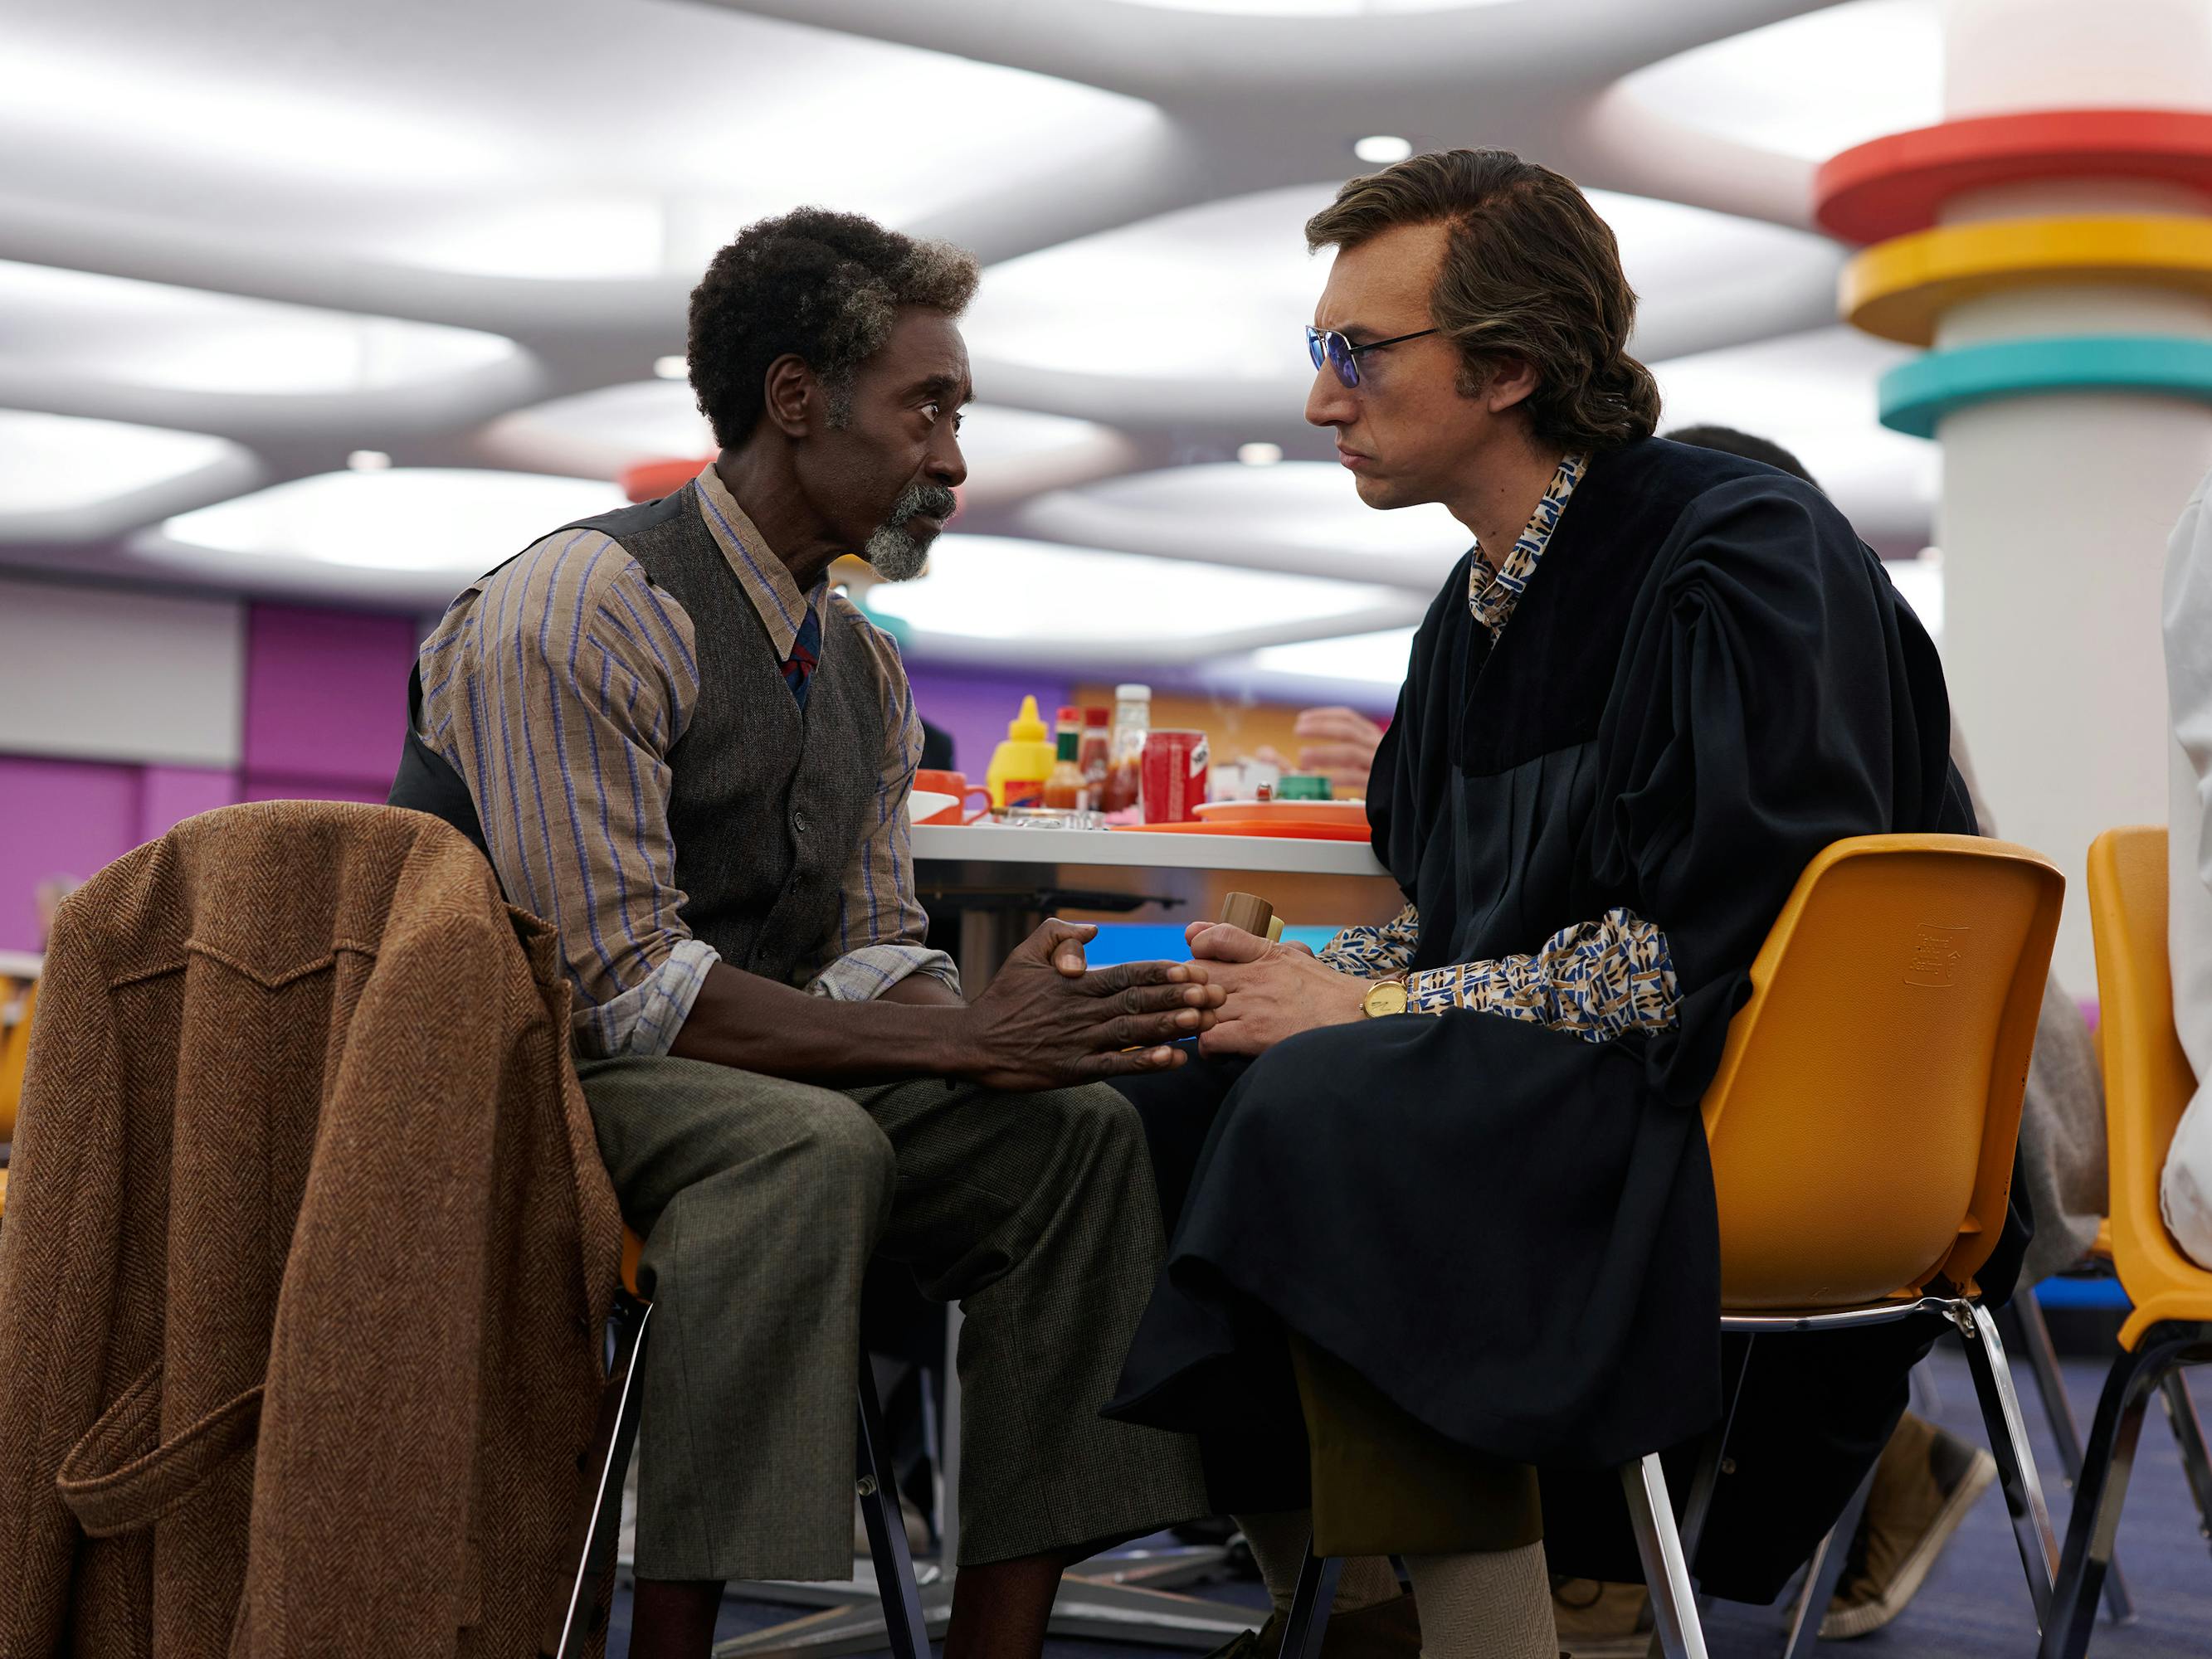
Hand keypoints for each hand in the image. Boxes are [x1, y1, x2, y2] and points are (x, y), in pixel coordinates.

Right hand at [955, 920, 1225, 1090]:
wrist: (975, 1042)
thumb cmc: (1003, 996)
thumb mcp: (1025, 954)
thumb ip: (1060, 935)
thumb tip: (1093, 930)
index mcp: (1076, 983)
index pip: (1127, 973)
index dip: (1161, 972)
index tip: (1191, 969)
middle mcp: (1083, 1010)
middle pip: (1139, 1001)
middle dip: (1179, 997)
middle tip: (1214, 993)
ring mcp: (1080, 1041)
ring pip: (1132, 1032)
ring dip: (1169, 1026)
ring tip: (1201, 1022)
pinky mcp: (1075, 1069)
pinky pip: (1116, 1065)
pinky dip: (1144, 1063)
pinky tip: (1172, 1059)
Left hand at [1183, 921, 1368, 1057]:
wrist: (1358, 1020)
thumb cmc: (1326, 993)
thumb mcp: (1293, 956)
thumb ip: (1253, 944)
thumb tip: (1207, 933)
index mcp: (1267, 953)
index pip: (1217, 937)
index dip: (1199, 951)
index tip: (1201, 967)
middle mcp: (1256, 975)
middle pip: (1197, 974)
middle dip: (1189, 991)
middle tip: (1197, 1006)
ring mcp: (1254, 1004)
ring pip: (1198, 1006)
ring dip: (1196, 1021)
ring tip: (1207, 1030)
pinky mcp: (1254, 1034)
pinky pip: (1209, 1038)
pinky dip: (1207, 1047)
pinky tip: (1221, 1051)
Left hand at [1292, 707, 1384, 798]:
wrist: (1404, 802)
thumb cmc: (1378, 782)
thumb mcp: (1361, 763)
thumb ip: (1339, 757)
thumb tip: (1303, 761)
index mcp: (1371, 737)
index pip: (1347, 718)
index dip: (1323, 716)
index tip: (1301, 719)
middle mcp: (1377, 745)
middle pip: (1347, 730)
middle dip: (1320, 728)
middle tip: (1297, 730)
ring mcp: (1380, 764)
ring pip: (1350, 752)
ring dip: (1323, 752)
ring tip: (1302, 756)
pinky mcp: (1380, 785)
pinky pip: (1355, 777)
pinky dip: (1336, 777)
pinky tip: (1320, 779)